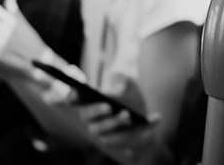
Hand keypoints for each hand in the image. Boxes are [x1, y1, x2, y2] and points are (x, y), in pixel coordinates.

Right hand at [44, 75, 164, 164]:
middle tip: (108, 106)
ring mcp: (101, 133)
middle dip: (96, 110)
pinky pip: (121, 139)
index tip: (74, 92)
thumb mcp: (129, 84)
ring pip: (102, 130)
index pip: (74, 100)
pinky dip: (136, 130)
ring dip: (115, 122)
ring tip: (127, 114)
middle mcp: (92, 119)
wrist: (146, 123)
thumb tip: (115, 90)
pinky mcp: (116, 143)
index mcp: (90, 103)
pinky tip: (154, 118)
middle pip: (86, 116)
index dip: (69, 97)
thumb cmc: (132, 99)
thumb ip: (121, 81)